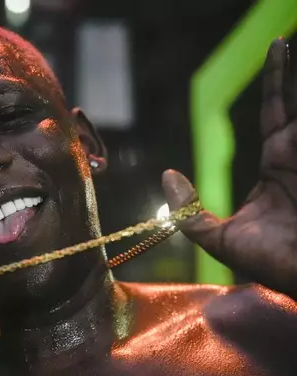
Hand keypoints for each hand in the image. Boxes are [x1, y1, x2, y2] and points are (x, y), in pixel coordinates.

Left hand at [162, 38, 296, 297]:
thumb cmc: (270, 264)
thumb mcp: (219, 239)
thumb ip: (189, 213)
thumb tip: (167, 176)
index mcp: (279, 164)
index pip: (279, 109)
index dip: (279, 78)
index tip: (279, 46)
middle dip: (296, 68)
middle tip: (286, 35)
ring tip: (293, 40)